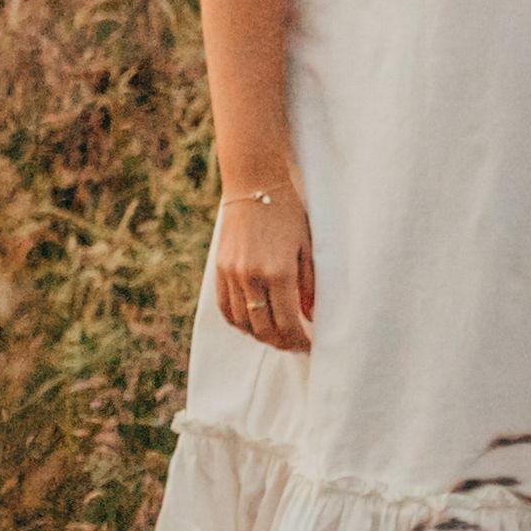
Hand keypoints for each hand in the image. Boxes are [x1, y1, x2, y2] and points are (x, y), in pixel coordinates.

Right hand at [215, 184, 315, 353]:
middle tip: (294, 344)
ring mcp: (232, 274)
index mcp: (279, 272)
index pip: (287, 323)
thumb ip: (309, 285)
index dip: (299, 341)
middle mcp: (252, 276)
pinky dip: (239, 322)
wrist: (254, 185)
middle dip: (281, 342)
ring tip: (276, 335)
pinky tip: (252, 323)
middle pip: (264, 329)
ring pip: (243, 322)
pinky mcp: (220, 269)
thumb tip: (310, 318)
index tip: (309, 346)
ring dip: (260, 335)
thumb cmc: (288, 214)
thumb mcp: (307, 247)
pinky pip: (225, 307)